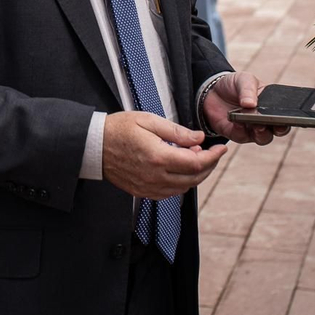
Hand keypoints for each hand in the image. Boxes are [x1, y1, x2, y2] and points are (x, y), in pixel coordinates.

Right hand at [101, 111, 225, 199]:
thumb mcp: (149, 121)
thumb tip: (198, 139)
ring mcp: (149, 187)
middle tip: (211, 153)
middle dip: (208, 166)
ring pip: (184, 188)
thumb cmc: (118, 130)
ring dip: (195, 175)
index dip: (213, 156)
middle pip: (195, 178)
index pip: (197, 163)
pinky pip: (170, 193)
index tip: (221, 149)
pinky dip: (181, 183)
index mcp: (159, 157)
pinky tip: (179, 170)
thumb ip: (176, 132)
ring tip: (194, 158)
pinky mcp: (143, 192)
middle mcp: (156, 176)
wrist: (94, 146)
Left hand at [202, 73, 289, 145]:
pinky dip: (240, 130)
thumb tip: (251, 104)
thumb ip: (248, 89)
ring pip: (262, 138)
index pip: (286, 116)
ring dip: (261, 132)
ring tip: (256, 124)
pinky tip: (237, 122)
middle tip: (272, 122)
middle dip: (277, 128)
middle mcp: (265, 121)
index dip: (289, 119)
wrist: (212, 91)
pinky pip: (242, 136)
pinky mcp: (236, 134)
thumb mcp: (243, 80)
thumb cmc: (234, 85)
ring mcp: (252, 129)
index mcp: (272, 106)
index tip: (288, 118)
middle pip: (278, 130)